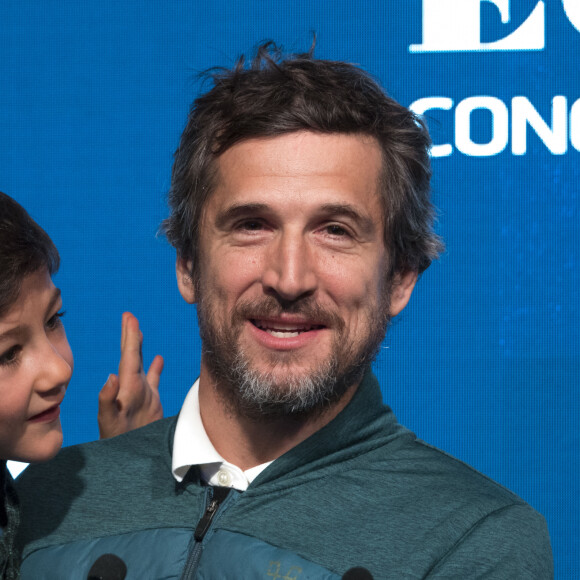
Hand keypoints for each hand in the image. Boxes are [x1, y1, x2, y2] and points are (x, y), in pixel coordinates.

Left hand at [98, 312, 163, 438]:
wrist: (129, 458)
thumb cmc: (116, 442)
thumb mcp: (109, 422)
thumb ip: (107, 400)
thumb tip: (111, 376)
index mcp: (125, 387)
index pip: (128, 357)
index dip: (129, 338)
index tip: (129, 318)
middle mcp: (132, 386)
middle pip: (132, 356)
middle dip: (131, 336)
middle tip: (129, 316)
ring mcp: (141, 393)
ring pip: (141, 365)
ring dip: (140, 349)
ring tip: (139, 332)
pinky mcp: (151, 402)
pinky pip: (154, 380)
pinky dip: (156, 368)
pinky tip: (159, 358)